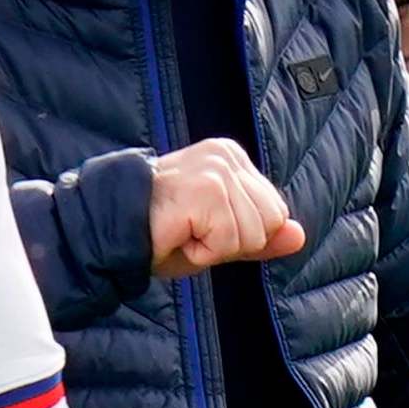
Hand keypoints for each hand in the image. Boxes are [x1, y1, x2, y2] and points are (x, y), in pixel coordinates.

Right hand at [148, 139, 304, 279]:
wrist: (109, 233)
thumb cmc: (158, 234)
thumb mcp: (219, 237)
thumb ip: (260, 236)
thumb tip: (299, 236)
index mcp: (232, 157)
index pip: (275, 212)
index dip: (238, 234)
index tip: (198, 226)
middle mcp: (225, 155)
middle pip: (270, 222)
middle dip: (232, 242)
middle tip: (190, 231)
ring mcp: (215, 170)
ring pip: (253, 235)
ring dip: (214, 248)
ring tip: (181, 232)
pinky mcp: (205, 190)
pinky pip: (228, 242)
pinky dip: (201, 252)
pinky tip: (176, 235)